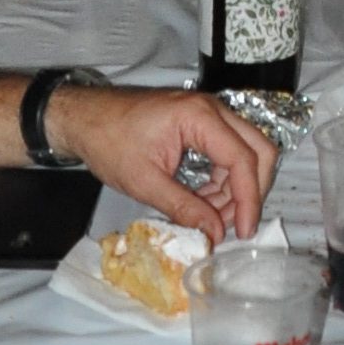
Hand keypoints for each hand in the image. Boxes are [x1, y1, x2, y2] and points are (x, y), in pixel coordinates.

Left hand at [52, 84, 273, 241]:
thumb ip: (184, 208)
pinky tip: (204, 202)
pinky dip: (222, 179)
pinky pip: (227, 151)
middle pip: (258, 149)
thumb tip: (214, 234)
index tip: (243, 231)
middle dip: (252, 191)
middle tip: (234, 224)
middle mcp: (212, 110)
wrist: (84, 118)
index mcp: (200, 117)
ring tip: (211, 217)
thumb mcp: (145, 182)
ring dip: (236, 188)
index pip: (243, 159)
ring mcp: (208, 114)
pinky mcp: (200, 123)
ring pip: (245, 151)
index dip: (249, 199)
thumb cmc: (108, 142)